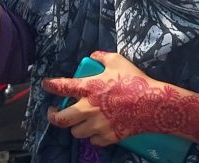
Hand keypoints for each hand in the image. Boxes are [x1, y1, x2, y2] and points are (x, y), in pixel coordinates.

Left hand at [43, 51, 198, 147]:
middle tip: (53, 112)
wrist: (153, 104)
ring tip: (78, 121)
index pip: (61, 86)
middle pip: (60, 119)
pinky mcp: (108, 137)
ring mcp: (97, 125)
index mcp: (88, 87)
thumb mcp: (117, 61)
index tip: (45, 85)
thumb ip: (101, 57)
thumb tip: (92, 57)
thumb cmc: (134, 80)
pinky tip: (96, 130)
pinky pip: (93, 141)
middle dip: (53, 116)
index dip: (49, 85)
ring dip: (74, 126)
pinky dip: (92, 136)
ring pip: (75, 132)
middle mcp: (88, 108)